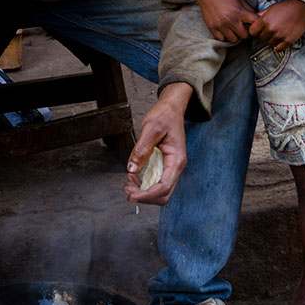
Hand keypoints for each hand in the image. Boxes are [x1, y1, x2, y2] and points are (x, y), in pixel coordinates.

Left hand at [124, 82, 190, 204]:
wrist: (171, 108)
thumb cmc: (164, 116)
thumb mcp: (151, 128)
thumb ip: (142, 149)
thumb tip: (132, 169)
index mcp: (176, 160)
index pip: (164, 187)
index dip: (147, 195)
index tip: (132, 195)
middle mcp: (175, 167)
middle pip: (163, 194)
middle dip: (145, 196)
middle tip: (128, 190)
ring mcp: (170, 167)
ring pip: (159, 191)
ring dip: (143, 192)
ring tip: (128, 183)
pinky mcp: (164, 166)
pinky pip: (155, 182)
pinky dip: (144, 184)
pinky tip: (133, 176)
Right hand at [180, 0, 257, 42]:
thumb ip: (249, 9)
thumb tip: (256, 18)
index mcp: (240, 12)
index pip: (255, 23)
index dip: (256, 24)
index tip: (254, 24)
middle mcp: (231, 20)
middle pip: (245, 36)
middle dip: (246, 32)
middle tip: (243, 28)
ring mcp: (221, 25)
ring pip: (234, 40)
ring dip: (235, 36)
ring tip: (234, 30)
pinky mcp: (213, 28)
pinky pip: (222, 39)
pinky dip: (225, 37)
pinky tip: (225, 31)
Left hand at [249, 0, 304, 50]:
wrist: (302, 9)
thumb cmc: (287, 7)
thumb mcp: (271, 8)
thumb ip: (261, 15)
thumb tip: (253, 20)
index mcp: (265, 20)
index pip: (252, 32)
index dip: (255, 30)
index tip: (259, 29)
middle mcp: (271, 29)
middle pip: (261, 38)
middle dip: (264, 35)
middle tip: (271, 30)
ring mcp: (279, 36)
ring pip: (269, 44)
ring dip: (272, 40)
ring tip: (278, 33)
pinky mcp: (288, 41)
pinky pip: (278, 49)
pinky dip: (279, 45)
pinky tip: (281, 39)